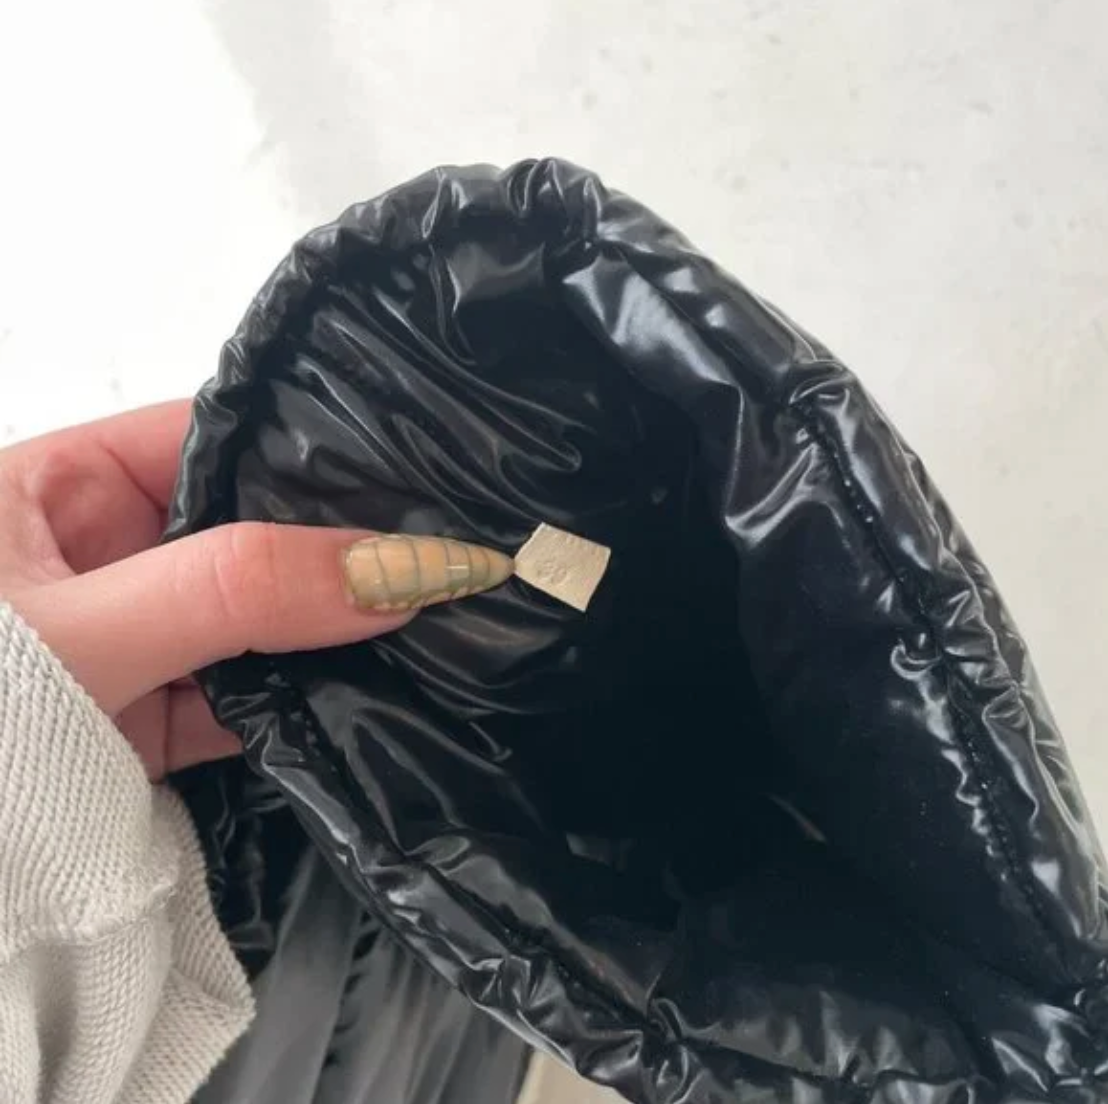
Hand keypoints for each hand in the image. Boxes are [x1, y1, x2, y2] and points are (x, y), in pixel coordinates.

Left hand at [0, 401, 412, 780]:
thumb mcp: (82, 632)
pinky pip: (256, 692)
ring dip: (338, 623)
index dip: (315, 447)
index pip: (215, 436)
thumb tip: (404, 568)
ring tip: (447, 606)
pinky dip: (314, 696)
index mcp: (64, 485)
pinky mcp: (164, 717)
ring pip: (265, 614)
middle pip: (254, 527)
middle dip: (342, 543)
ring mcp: (146, 638)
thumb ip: (236, 589)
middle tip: (455, 542)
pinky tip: (391, 679)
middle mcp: (113, 552)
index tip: (421, 468)